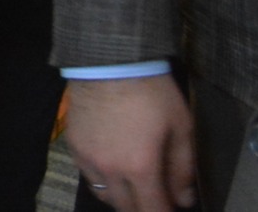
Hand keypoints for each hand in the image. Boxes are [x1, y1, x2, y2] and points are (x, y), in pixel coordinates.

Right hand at [64, 74, 198, 210]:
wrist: (109, 60)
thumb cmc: (151, 91)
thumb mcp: (180, 127)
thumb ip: (183, 168)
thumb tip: (184, 199)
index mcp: (140, 168)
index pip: (153, 210)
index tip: (173, 207)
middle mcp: (111, 171)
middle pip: (127, 209)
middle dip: (145, 208)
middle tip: (157, 197)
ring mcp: (88, 160)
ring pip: (105, 196)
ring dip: (123, 198)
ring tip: (135, 187)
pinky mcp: (74, 146)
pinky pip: (89, 176)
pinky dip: (104, 181)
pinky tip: (113, 168)